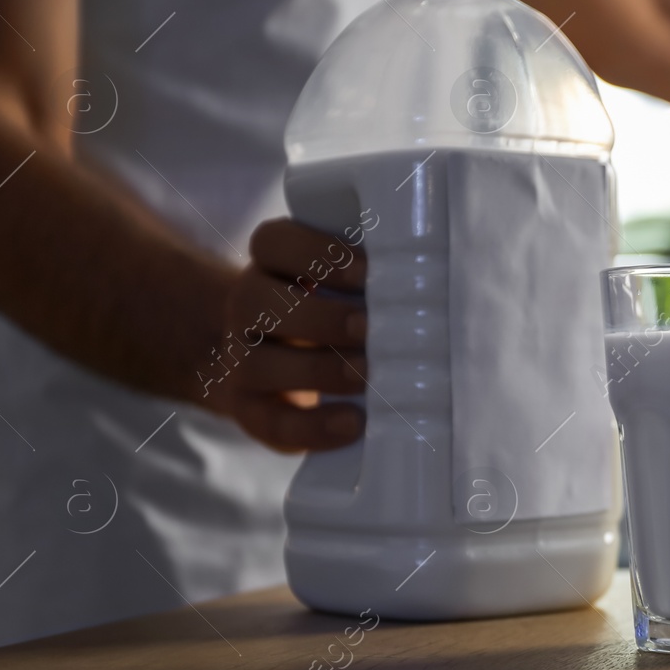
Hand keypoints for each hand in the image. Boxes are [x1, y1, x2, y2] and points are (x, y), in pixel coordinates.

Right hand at [205, 219, 368, 451]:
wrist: (277, 368)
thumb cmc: (332, 315)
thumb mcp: (341, 288)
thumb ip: (369, 283)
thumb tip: (429, 293)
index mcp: (271, 266)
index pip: (272, 242)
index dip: (316, 252)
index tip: (367, 270)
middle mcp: (246, 307)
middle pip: (257, 300)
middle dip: (319, 315)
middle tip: (368, 328)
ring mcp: (240, 360)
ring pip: (257, 363)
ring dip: (318, 369)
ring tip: (366, 375)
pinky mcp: (248, 410)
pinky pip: (271, 421)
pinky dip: (313, 426)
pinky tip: (352, 422)